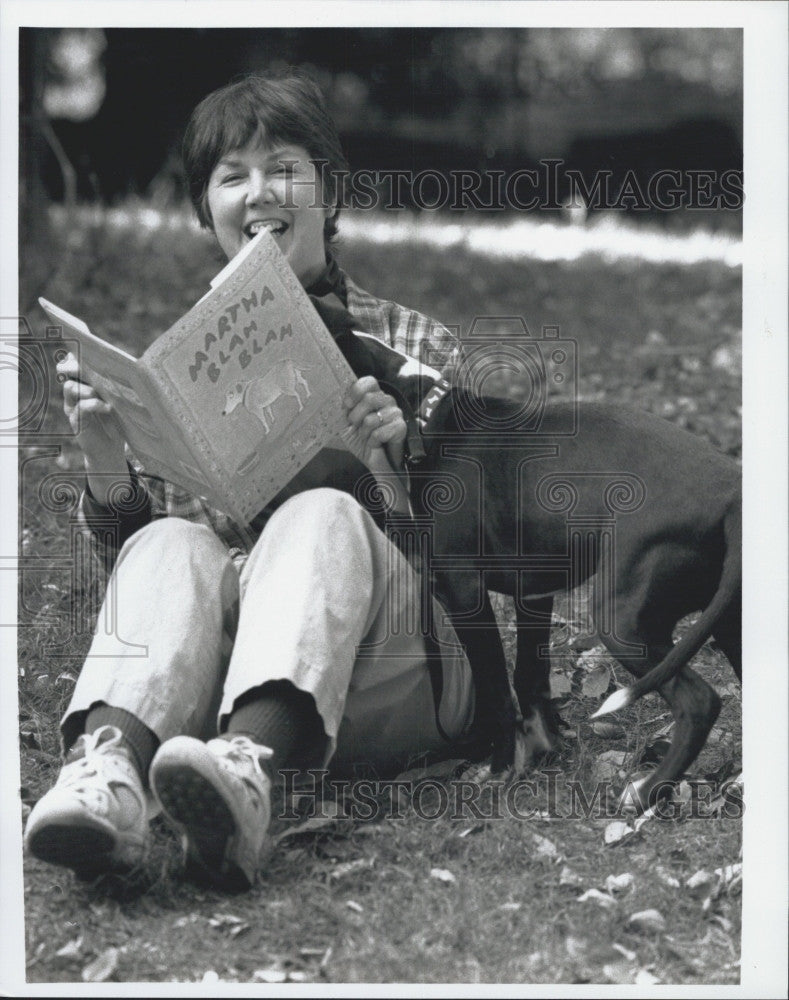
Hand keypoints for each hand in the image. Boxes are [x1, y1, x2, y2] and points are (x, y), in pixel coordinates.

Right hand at [56, 353, 128, 500]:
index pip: (73, 363)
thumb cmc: (117, 420)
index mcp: (84, 383)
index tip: (79, 343)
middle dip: (74, 366)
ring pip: (70, 388)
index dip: (73, 353)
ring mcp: (73, 408)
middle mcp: (74, 393)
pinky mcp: (77, 422)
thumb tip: (136, 366)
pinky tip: (107, 407)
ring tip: (100, 390)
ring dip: (85, 386)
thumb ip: (118, 384)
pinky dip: (93, 404)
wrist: (111, 450)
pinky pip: (80, 408)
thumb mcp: (119, 399)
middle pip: (67, 373)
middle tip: (82, 364)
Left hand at [344, 376, 406, 468]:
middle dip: (356, 417)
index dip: (356, 391)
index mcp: (374, 396)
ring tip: (368, 437)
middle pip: (369, 399)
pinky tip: (377, 444)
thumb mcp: (346, 424)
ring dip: (364, 433)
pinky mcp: (401, 427)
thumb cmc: (362, 441)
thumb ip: (343, 409)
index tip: (347, 405)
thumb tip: (339, 395)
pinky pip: (379, 433)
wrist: (375, 460)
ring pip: (371, 419)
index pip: (369, 382)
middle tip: (357, 427)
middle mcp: (386, 401)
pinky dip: (373, 442)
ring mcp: (395, 413)